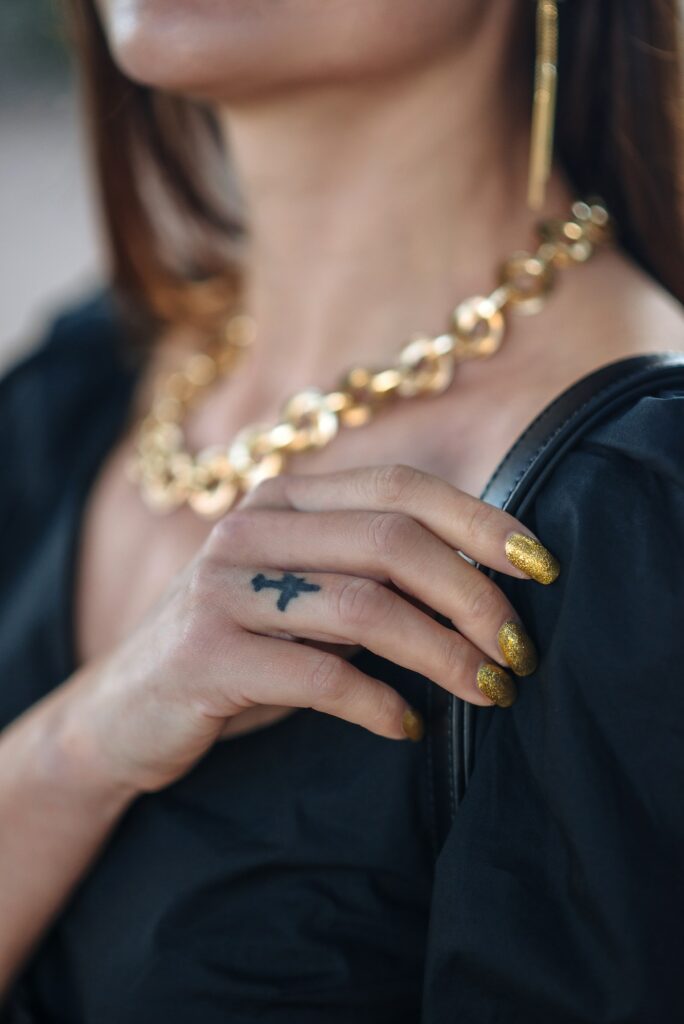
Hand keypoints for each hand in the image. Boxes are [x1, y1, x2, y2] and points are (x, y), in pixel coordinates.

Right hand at [65, 464, 558, 794]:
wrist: (122, 712)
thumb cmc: (239, 650)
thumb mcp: (301, 594)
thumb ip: (370, 571)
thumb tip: (487, 580)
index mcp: (283, 500)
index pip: (400, 485)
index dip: (479, 519)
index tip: (541, 567)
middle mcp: (250, 528)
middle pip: (392, 541)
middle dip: (473, 597)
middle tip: (518, 651)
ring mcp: (221, 588)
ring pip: (364, 607)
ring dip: (443, 655)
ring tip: (487, 691)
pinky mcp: (204, 655)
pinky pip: (319, 676)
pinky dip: (379, 704)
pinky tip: (408, 727)